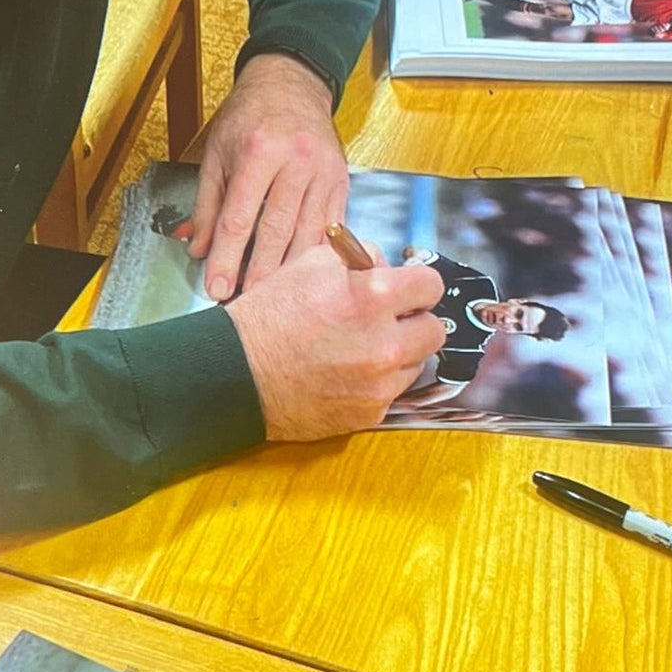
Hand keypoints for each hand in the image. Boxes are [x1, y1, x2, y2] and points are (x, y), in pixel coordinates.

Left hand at [188, 54, 347, 301]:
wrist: (291, 84)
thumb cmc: (252, 116)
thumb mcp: (218, 152)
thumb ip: (207, 204)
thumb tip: (197, 246)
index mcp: (259, 151)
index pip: (240, 218)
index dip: (227, 258)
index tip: (217, 286)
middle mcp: (296, 161)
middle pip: (276, 231)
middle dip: (258, 273)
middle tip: (246, 302)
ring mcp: (324, 172)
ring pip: (308, 234)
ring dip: (290, 271)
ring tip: (274, 297)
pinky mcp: (342, 181)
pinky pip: (331, 227)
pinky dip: (317, 254)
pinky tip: (305, 274)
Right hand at [227, 244, 445, 441]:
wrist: (236, 374)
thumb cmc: (268, 319)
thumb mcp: (309, 265)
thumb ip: (359, 259)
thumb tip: (386, 265)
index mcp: (372, 297)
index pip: (431, 285)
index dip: (419, 285)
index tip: (411, 291)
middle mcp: (384, 342)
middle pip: (435, 329)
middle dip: (415, 321)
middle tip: (391, 320)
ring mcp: (379, 382)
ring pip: (417, 363)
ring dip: (400, 354)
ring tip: (363, 347)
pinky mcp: (370, 412)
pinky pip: (393, 391)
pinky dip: (379, 382)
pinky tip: (349, 372)